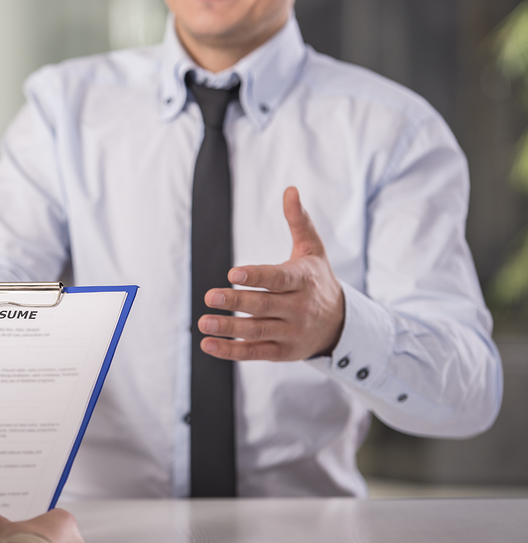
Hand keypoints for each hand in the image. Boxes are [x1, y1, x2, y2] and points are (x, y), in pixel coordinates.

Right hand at [0, 508, 84, 542]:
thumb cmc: (26, 542)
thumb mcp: (10, 530)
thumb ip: (0, 524)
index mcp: (64, 519)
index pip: (53, 518)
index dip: (40, 523)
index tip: (30, 528)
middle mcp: (74, 535)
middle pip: (58, 534)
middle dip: (45, 539)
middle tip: (29, 542)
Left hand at [198, 187, 344, 360]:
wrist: (340, 323)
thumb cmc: (317, 279)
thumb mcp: (312, 250)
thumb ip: (299, 221)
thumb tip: (290, 190)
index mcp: (304, 280)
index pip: (278, 279)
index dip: (256, 277)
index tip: (233, 273)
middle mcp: (299, 308)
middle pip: (264, 305)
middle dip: (236, 302)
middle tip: (209, 296)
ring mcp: (291, 332)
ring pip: (257, 330)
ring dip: (228, 328)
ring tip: (203, 322)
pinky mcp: (282, 352)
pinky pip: (255, 352)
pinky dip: (231, 351)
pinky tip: (208, 344)